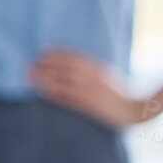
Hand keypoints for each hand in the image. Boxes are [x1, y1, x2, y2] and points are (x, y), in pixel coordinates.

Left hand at [28, 49, 149, 129]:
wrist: (135, 109)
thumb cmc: (118, 91)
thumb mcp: (105, 73)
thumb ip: (89, 67)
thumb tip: (68, 61)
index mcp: (97, 68)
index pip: (72, 57)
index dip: (54, 55)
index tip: (41, 53)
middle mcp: (92, 78)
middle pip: (63, 69)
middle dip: (44, 67)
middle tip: (28, 66)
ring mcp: (90, 92)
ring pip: (62, 83)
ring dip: (44, 80)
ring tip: (29, 79)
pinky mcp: (89, 106)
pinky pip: (68, 100)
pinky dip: (54, 96)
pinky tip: (42, 94)